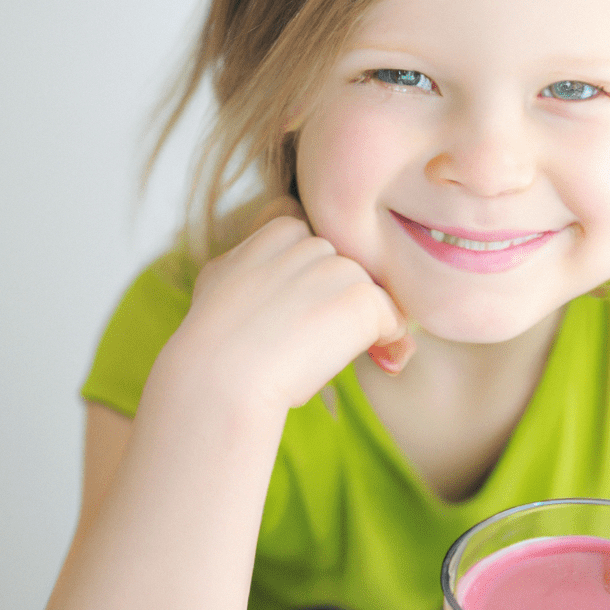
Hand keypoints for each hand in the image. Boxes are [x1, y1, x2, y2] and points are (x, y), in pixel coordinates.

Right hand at [166, 198, 413, 417]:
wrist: (220, 378)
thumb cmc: (215, 342)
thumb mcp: (221, 278)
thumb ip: (254, 256)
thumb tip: (284, 256)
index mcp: (276, 232)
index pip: (318, 242)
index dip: (313, 279)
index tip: (292, 310)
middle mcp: (310, 242)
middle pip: (347, 268)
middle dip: (338, 298)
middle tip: (304, 336)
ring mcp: (337, 267)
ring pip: (370, 292)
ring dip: (359, 321)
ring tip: (317, 349)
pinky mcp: (361, 297)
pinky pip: (393, 319)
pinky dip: (386, 342)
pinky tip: (348, 357)